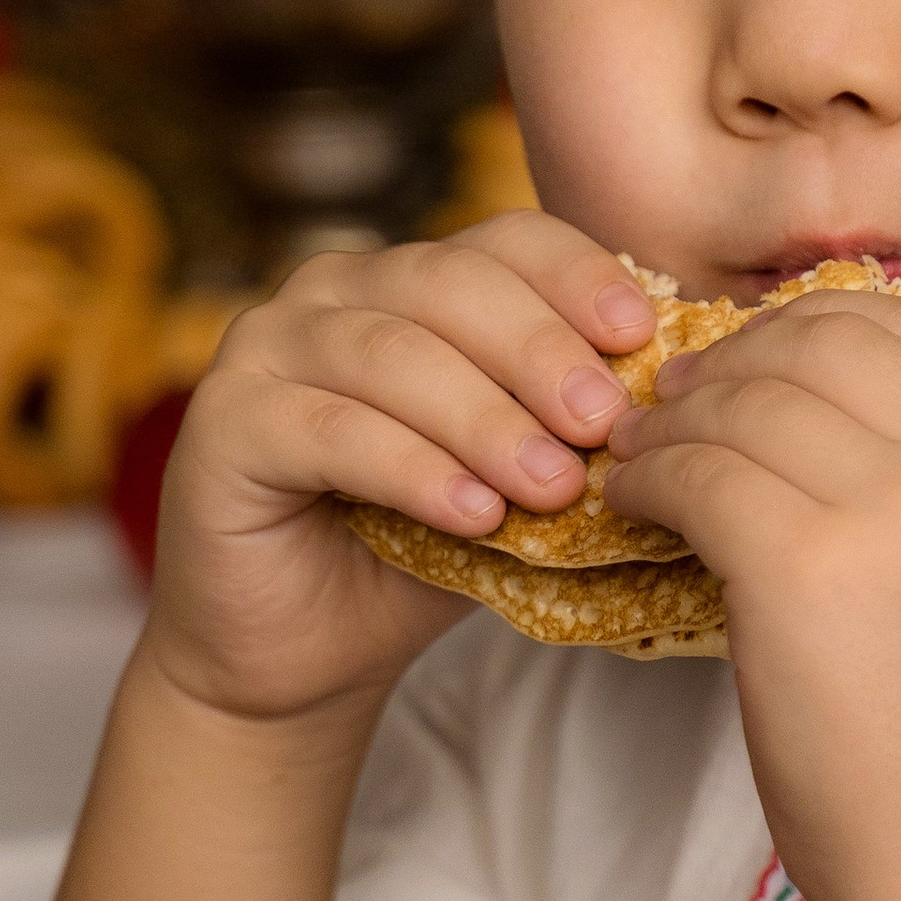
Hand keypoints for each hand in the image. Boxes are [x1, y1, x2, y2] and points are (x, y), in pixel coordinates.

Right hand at [144, 215, 658, 725]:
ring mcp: (265, 347)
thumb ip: (568, 431)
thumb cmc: (414, 558)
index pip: (505, 242)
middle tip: (606, 425)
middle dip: (538, 352)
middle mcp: (332, 292)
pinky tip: (472, 513)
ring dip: (483, 419)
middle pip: (449, 284)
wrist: (299, 658)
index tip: (641, 339)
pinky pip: (328, 428)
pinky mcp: (222, 423)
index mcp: (410, 283)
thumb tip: (678, 408)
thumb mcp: (513, 480)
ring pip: (391, 353)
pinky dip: (410, 468)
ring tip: (552, 486)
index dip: (576, 277)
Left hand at [603, 292, 900, 900]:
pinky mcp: (808, 565)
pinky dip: (650, 478)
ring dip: (676, 420)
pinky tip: (637, 505)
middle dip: (731, 364)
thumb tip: (792, 384)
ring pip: (747, 401)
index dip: (802, 332)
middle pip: (819, 342)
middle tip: (674, 405)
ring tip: (641, 458)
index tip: (747, 373)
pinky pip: (697, 472)